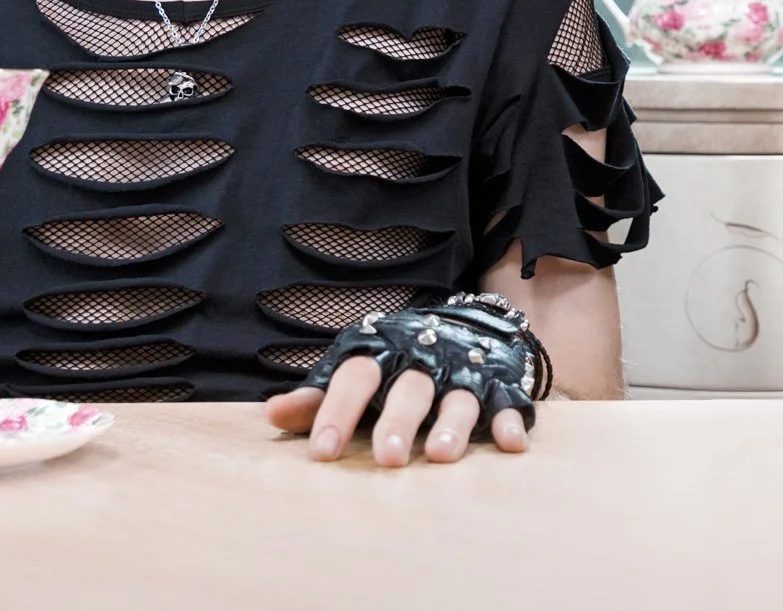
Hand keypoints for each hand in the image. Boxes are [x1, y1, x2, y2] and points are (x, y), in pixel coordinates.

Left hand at [265, 360, 529, 466]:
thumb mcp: (355, 373)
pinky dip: (511, 423)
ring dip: (451, 425)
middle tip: (387, 458)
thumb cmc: (393, 364)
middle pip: (410, 389)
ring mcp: (465, 375)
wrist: (464, 324)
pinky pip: (509, 404)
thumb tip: (271, 414)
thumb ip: (318, 397)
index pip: (356, 377)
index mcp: (383, 355)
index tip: (322, 452)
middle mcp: (424, 362)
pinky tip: (511, 445)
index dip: (337, 412)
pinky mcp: (502, 388)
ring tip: (440, 456)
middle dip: (398, 422)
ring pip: (459, 399)